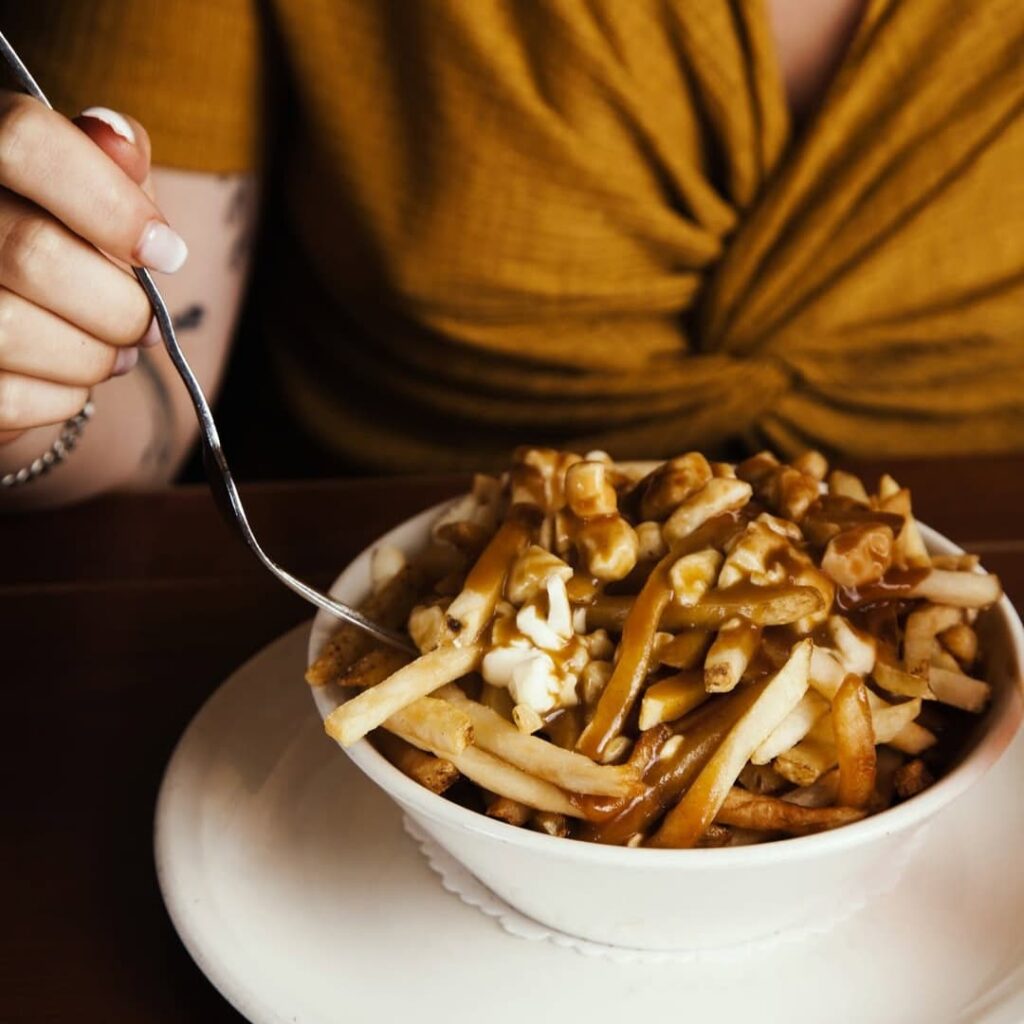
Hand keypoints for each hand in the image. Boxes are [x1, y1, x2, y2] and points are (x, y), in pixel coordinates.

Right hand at [0, 95, 186, 443]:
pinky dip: (61, 397)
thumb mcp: (91, 191)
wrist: (14, 311)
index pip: (24, 140)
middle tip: (146, 325)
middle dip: (118, 306)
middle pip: (31, 251)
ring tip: (116, 354)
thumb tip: (118, 138)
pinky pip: (7, 396)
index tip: (168, 254)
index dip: (111, 203)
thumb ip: (110, 165)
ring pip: (12, 329)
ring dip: (93, 356)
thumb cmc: (60, 241)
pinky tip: (69, 378)